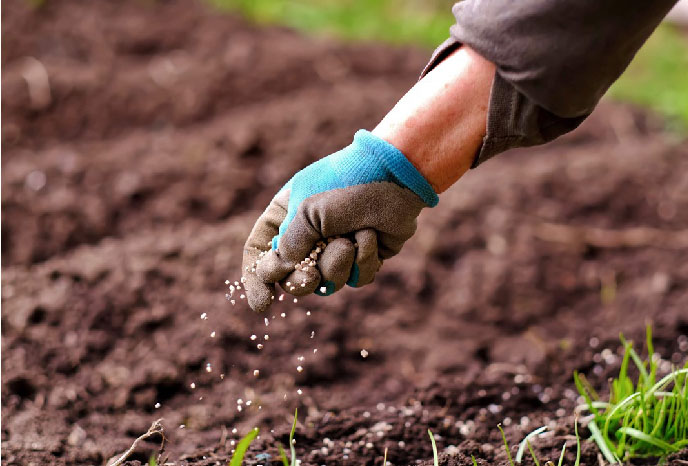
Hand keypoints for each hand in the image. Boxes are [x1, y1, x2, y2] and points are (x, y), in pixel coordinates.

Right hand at [242, 130, 437, 311]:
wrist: (396, 175)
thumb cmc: (346, 184)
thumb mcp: (307, 211)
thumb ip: (288, 245)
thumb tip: (276, 274)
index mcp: (285, 215)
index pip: (259, 252)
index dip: (256, 280)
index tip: (263, 304)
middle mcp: (308, 234)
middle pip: (291, 277)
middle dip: (301, 281)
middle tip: (310, 277)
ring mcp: (337, 247)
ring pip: (327, 282)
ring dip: (337, 264)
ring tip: (350, 239)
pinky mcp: (364, 257)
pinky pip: (356, 279)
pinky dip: (364, 260)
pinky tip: (371, 236)